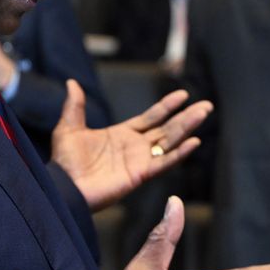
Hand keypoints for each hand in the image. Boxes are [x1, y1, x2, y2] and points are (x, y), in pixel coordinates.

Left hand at [51, 80, 211, 210]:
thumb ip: (75, 106)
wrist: (63, 186)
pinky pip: (164, 162)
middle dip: (187, 117)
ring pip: (170, 141)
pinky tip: (193, 142)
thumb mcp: (69, 128)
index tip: (183, 95)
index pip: (152, 117)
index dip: (167, 106)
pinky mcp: (140, 174)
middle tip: (206, 105)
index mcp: (123, 134)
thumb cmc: (64, 162)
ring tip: (204, 113)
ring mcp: (140, 161)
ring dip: (188, 127)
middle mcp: (136, 147)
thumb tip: (72, 83)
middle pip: (167, 128)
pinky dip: (179, 153)